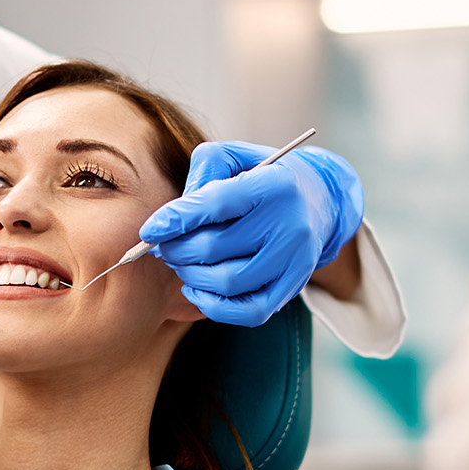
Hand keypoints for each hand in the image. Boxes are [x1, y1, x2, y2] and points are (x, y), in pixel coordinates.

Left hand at [138, 140, 362, 325]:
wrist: (319, 200)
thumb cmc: (264, 176)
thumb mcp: (235, 157)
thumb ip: (202, 172)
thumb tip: (173, 214)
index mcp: (272, 185)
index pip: (215, 203)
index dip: (175, 219)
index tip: (149, 231)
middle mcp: (288, 224)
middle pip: (214, 248)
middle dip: (177, 250)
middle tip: (164, 247)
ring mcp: (294, 260)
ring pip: (227, 282)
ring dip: (191, 276)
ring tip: (182, 263)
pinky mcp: (293, 286)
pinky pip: (248, 312)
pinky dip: (213, 306)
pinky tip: (197, 289)